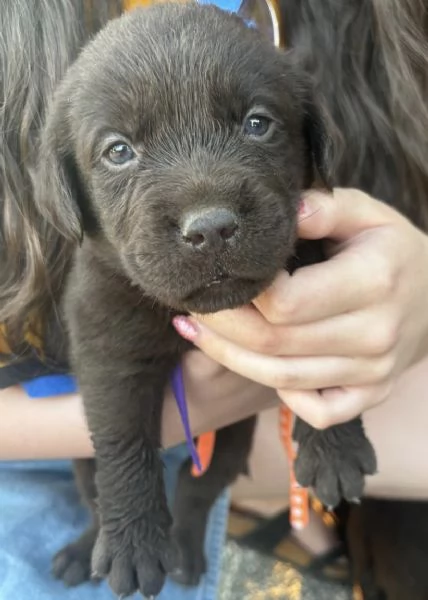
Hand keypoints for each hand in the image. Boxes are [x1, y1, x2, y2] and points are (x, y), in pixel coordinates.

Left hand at [173, 188, 427, 428]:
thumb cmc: (391, 250)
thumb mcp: (368, 213)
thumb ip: (326, 207)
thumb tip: (286, 210)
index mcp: (374, 281)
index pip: (286, 302)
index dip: (245, 290)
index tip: (228, 272)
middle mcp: (375, 334)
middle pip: (274, 343)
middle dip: (221, 324)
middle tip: (193, 302)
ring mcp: (375, 372)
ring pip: (282, 379)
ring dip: (229, 357)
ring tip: (195, 330)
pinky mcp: (371, 394)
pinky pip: (317, 412)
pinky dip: (282, 399)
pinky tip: (258, 369)